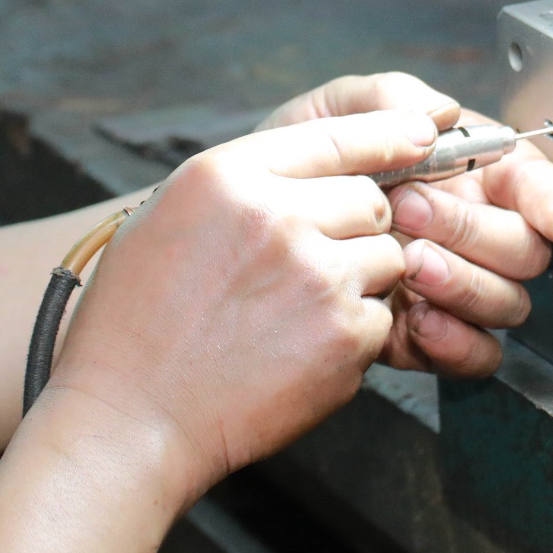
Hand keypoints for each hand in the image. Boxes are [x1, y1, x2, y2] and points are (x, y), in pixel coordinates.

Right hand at [44, 109, 433, 496]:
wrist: (131, 419)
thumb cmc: (138, 320)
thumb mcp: (169, 217)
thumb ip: (243, 183)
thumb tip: (320, 164)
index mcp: (227, 176)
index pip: (335, 136)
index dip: (387, 134)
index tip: (421, 133)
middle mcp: (276, 216)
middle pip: (369, 198)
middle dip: (355, 226)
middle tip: (311, 264)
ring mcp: (317, 276)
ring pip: (386, 256)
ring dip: (360, 279)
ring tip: (297, 312)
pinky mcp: (344, 336)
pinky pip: (382, 316)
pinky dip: (355, 333)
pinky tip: (300, 350)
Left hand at [257, 74, 552, 376]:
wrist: (236, 245)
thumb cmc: (287, 170)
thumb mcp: (325, 115)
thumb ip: (383, 101)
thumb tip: (441, 111)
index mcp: (462, 171)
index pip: (530, 182)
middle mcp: (469, 231)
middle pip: (526, 247)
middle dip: (477, 231)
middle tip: (411, 210)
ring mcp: (452, 286)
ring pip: (508, 303)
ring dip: (465, 284)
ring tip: (408, 263)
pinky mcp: (428, 337)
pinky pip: (478, 355)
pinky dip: (455, 342)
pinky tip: (414, 318)